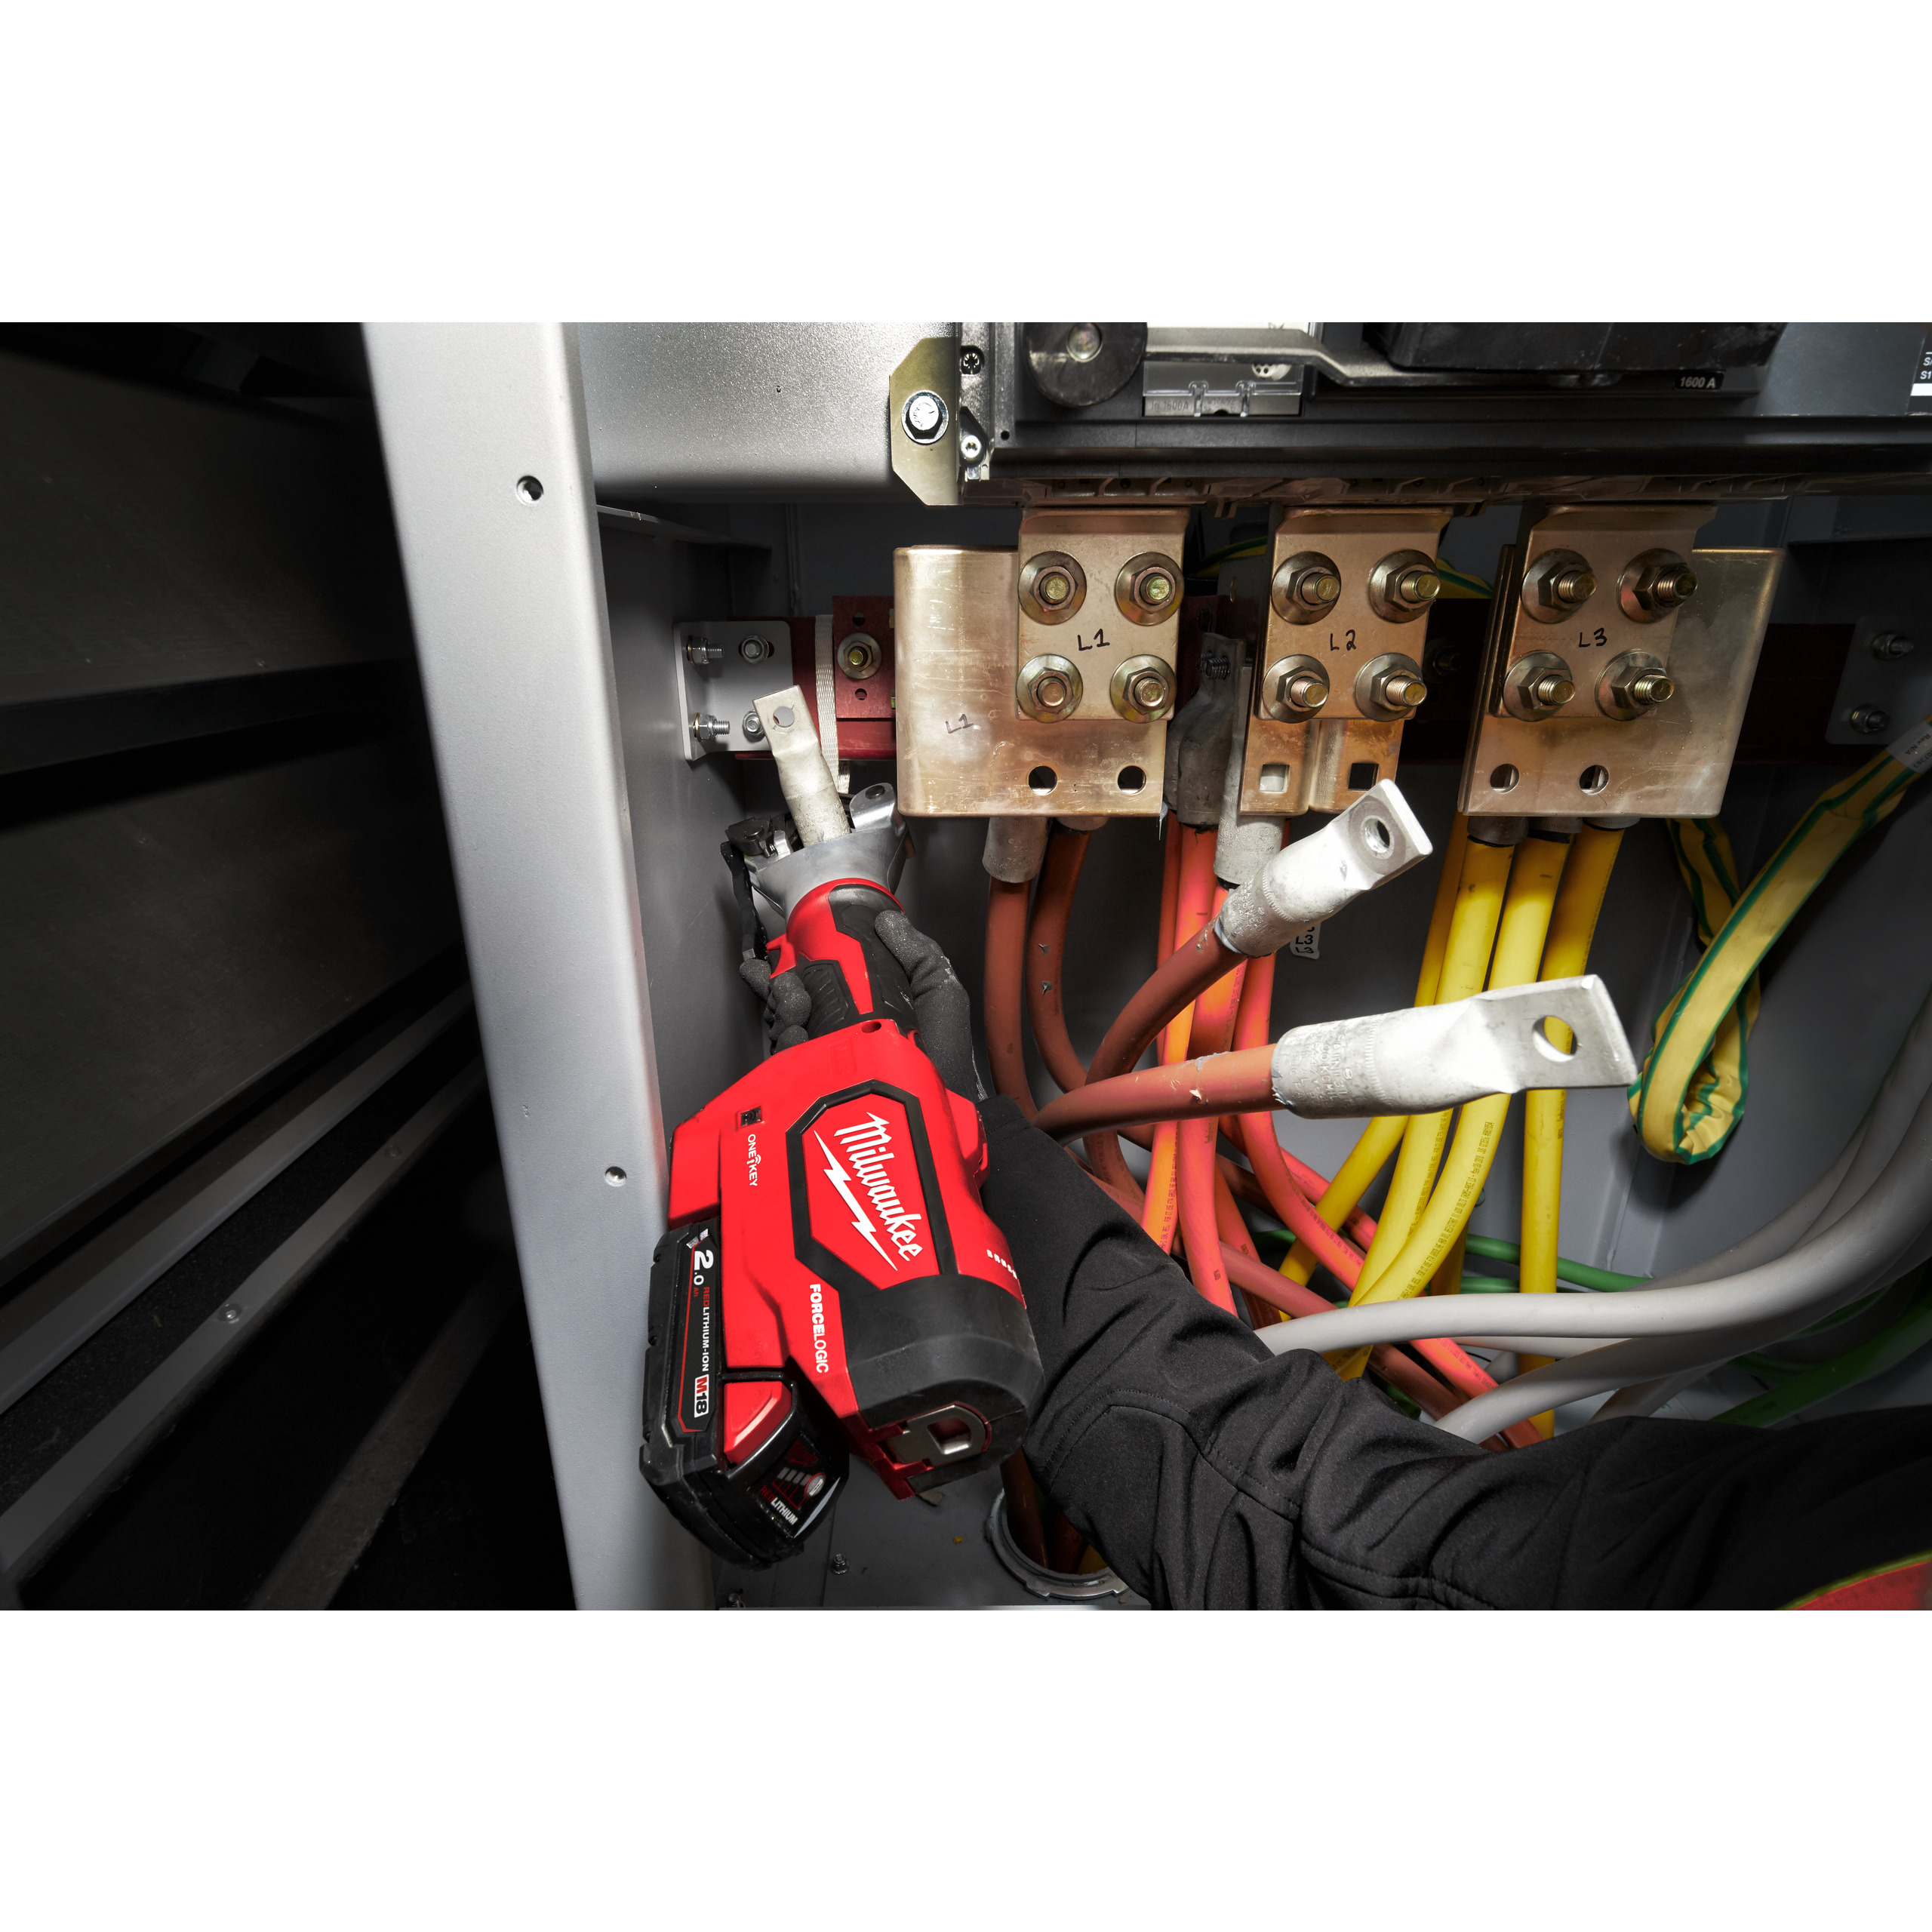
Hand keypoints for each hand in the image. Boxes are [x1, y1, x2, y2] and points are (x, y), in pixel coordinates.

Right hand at [737, 910, 982, 1099]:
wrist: (942, 1110)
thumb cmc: (948, 1058)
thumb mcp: (941, 993)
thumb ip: (919, 954)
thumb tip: (887, 919)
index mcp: (866, 1005)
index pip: (821, 976)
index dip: (798, 960)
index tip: (786, 951)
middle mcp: (840, 1030)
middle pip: (792, 998)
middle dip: (783, 986)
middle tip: (792, 988)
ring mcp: (825, 1059)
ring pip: (783, 1025)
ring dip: (783, 1010)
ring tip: (798, 1012)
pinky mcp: (815, 1085)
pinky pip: (786, 1061)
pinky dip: (786, 1045)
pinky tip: (797, 1039)